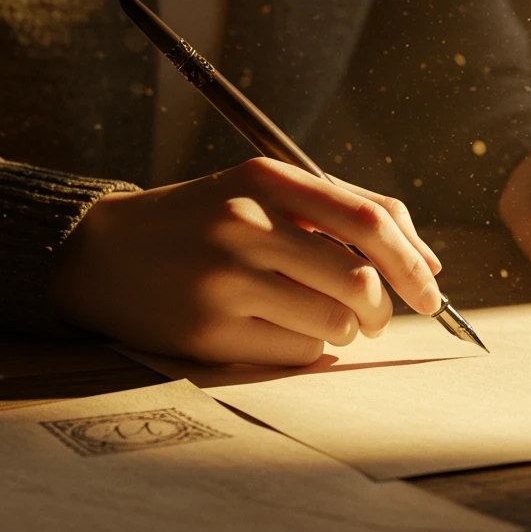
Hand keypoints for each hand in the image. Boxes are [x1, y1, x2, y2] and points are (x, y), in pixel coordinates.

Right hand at [51, 158, 442, 365]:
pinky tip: (274, 330)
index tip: (431, 290)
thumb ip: (340, 210)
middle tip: (374, 317)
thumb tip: (426, 262)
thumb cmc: (199, 222)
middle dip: (382, 309)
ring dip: (342, 331)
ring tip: (314, 318)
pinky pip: (297, 353)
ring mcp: (226, 281)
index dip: (414, 261)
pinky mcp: (209, 331)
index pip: (370, 220)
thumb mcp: (260, 190)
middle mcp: (247, 225)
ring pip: (334, 324)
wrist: (99, 254)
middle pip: (359, 281)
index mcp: (266, 179)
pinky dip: (304, 349)